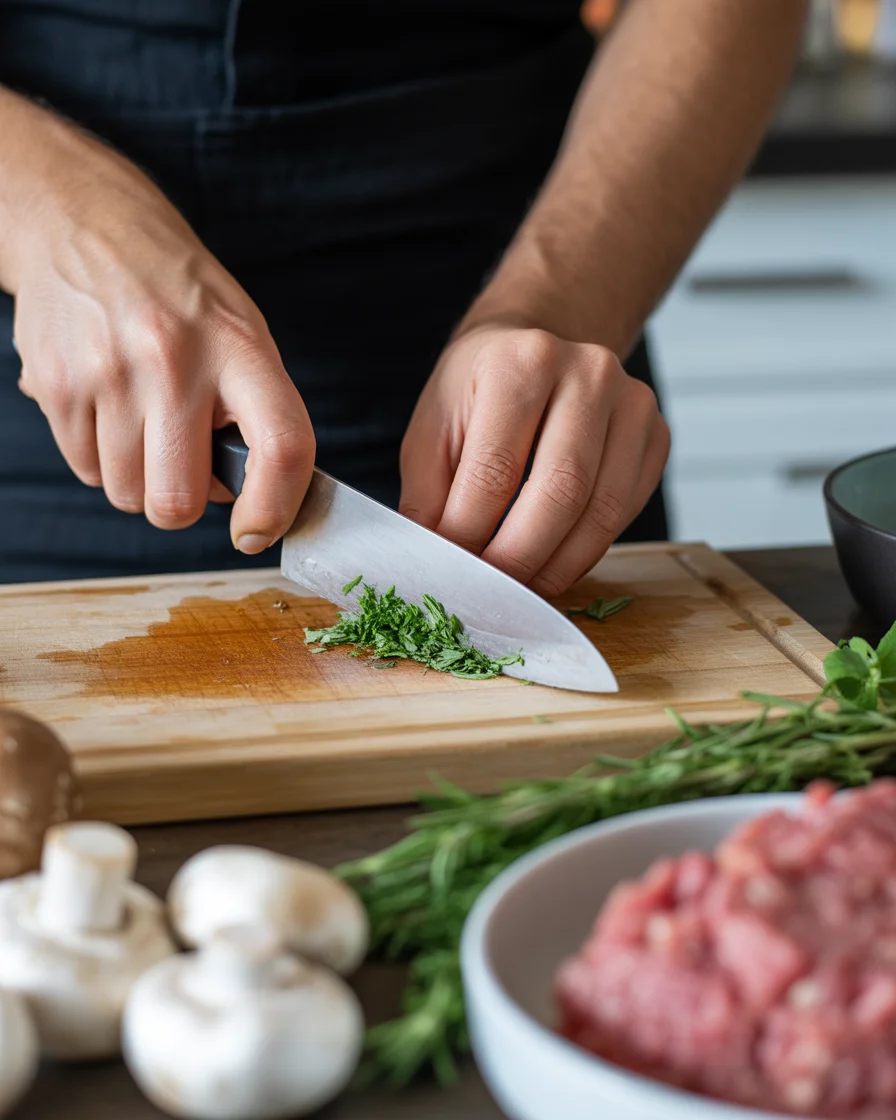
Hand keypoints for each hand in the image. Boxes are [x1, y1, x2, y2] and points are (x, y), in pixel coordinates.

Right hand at [2, 95, 313, 552]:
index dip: (275, 507)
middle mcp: (174, 361)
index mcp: (239, 348)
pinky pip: (87, 472)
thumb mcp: (242, 333)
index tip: (258, 531)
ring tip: (146, 420)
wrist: (88, 225)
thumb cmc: (181, 294)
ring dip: (140, 477)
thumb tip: (250, 501)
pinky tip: (111, 409)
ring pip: (128, 495)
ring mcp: (108, 373)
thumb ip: (256, 414)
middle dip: (183, 501)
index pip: (282, 447)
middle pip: (179, 502)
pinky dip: (102, 458)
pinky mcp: (57, 385)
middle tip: (185, 462)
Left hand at [399, 325, 669, 596]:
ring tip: (523, 587)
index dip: (471, 533)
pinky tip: (555, 561)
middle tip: (492, 591)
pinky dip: (589, 549)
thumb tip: (437, 563)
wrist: (533, 344)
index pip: (496, 470)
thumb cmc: (477, 393)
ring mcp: (631, 402)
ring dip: (559, 564)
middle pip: (560, 492)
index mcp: (521, 362)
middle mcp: (587, 372)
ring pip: (602, 510)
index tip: (454, 571)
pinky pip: (627, 511)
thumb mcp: (432, 430)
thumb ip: (429, 496)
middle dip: (520, 557)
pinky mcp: (656, 434)